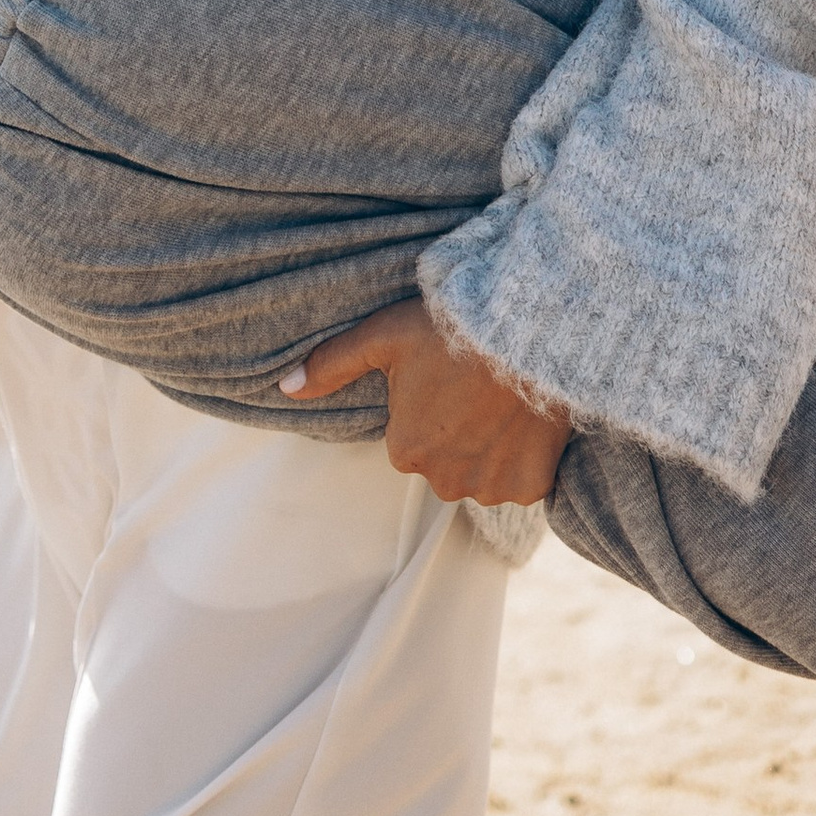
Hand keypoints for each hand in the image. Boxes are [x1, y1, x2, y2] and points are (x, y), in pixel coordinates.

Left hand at [279, 299, 569, 506]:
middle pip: (446, 462)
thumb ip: (332, 364)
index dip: (429, 407)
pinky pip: (521, 482)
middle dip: (458, 434)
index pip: (410, 439)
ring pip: (483, 474)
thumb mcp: (383, 336)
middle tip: (476, 388)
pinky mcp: (531, 486)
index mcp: (405, 451)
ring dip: (491, 450)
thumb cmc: (451, 329)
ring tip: (503, 401)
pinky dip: (525, 460)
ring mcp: (491, 487)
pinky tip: (527, 421)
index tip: (445, 377)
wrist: (529, 329)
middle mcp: (444, 481)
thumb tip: (284, 388)